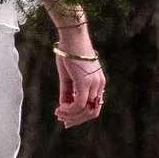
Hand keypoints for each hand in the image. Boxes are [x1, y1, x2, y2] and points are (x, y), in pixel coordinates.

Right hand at [49, 2, 104, 127]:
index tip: (67, 119)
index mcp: (98, 83)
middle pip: (92, 112)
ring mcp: (93, 84)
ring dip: (71, 116)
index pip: (94, 107)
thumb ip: (67, 92)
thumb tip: (63, 107)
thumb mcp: (67, 76)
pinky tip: (60, 108)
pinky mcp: (85, 83)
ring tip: (59, 113)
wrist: (72, 37)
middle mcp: (99, 85)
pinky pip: (79, 104)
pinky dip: (69, 110)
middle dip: (77, 120)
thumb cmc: (69, 52)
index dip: (81, 117)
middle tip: (62, 120)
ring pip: (85, 111)